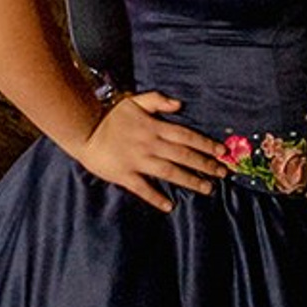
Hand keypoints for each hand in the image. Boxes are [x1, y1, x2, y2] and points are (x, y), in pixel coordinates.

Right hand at [73, 92, 228, 210]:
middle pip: (184, 155)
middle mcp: (150, 145)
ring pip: (170, 172)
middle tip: (223, 173)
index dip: (205, 144)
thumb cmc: (110, 115)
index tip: (221, 152)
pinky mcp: (125, 175)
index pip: (186, 136)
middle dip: (205, 165)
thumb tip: (179, 104)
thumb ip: (157, 101)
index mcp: (154, 127)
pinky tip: (169, 205)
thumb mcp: (134, 101)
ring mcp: (138, 161)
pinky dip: (156, 197)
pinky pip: (143, 189)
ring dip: (190, 181)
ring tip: (207, 188)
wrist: (83, 130)